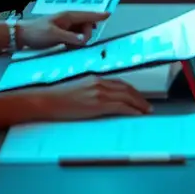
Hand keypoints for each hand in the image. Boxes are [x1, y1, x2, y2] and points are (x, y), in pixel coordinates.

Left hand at [18, 11, 106, 49]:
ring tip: (70, 46)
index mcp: (68, 16)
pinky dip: (75, 42)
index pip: (87, 15)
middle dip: (85, 35)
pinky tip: (68, 47)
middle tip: (77, 44)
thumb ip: (70, 37)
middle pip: (86, 26)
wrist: (22, 35)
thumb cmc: (37, 32)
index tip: (109, 14)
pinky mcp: (63, 33)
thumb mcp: (54, 35)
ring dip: (79, 39)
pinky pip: (75, 37)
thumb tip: (84, 39)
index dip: (98, 16)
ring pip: (81, 32)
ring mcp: (66, 26)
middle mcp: (69, 19)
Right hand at [30, 75, 152, 119]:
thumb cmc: (58, 99)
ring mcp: (99, 92)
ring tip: (146, 111)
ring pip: (126, 96)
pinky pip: (119, 106)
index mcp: (95, 78)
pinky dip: (131, 110)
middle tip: (147, 106)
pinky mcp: (96, 103)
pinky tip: (136, 115)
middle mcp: (99, 82)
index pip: (119, 83)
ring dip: (138, 104)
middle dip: (139, 97)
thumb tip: (102, 102)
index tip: (138, 97)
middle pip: (126, 88)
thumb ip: (92, 92)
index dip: (131, 91)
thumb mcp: (78, 90)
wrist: (47, 101)